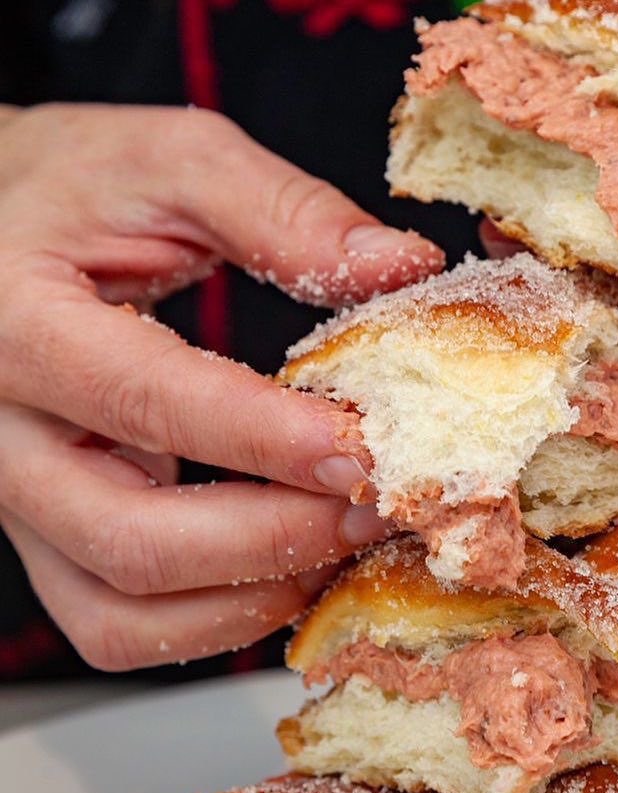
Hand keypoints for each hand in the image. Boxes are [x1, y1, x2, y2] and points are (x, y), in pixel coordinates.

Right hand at [0, 103, 443, 670]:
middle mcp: (1, 435)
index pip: (145, 399)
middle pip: (132, 542)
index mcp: (15, 323)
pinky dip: (217, 622)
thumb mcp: (165, 163)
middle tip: (376, 509)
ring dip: (253, 598)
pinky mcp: (50, 541)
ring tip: (345, 544)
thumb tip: (401, 268)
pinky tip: (292, 569)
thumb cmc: (66, 195)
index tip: (367, 449)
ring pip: (120, 615)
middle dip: (276, 539)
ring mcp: (21, 504)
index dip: (268, 438)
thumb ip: (280, 211)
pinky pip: (120, 628)